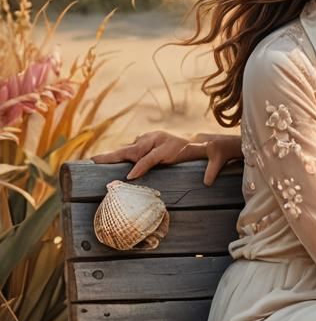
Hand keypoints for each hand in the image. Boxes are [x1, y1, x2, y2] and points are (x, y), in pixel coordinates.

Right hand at [92, 131, 234, 185]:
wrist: (209, 140)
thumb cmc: (210, 152)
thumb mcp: (215, 159)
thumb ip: (211, 169)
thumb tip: (208, 181)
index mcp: (172, 145)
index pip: (151, 157)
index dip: (140, 167)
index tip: (130, 177)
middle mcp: (159, 139)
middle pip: (134, 148)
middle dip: (115, 156)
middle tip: (95, 161)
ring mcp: (153, 139)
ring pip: (130, 147)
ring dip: (114, 155)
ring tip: (94, 161)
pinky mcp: (150, 141)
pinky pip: (133, 148)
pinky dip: (121, 154)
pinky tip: (107, 161)